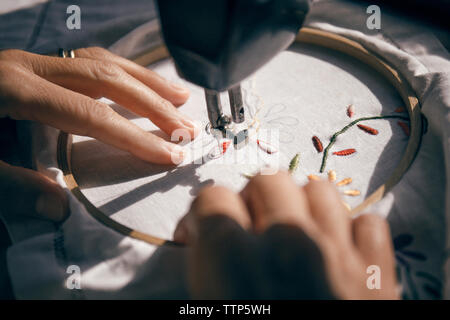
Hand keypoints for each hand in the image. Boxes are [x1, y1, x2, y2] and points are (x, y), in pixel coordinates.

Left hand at [0, 47, 195, 221]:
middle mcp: (28, 65)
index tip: (169, 154)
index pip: (91, 115)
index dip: (134, 136)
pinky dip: (121, 69)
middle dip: (152, 105)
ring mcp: (31, 59)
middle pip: (106, 80)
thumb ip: (11, 186)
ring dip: (145, 80)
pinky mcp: (31, 62)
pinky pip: (88, 58)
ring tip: (180, 97)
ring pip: (101, 61)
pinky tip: (139, 81)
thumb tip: (57, 209)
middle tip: (186, 128)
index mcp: (13, 89)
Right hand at [174, 172, 398, 298]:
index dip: (201, 214)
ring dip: (300, 205)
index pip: (211, 198)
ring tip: (291, 231)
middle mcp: (289, 244)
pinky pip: (368, 222)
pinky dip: (351, 230)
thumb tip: (202, 240)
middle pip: (266, 180)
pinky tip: (338, 248)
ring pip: (318, 190)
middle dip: (250, 200)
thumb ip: (203, 264)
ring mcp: (340, 255)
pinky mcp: (379, 274)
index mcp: (235, 259)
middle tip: (247, 228)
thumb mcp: (208, 306)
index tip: (201, 231)